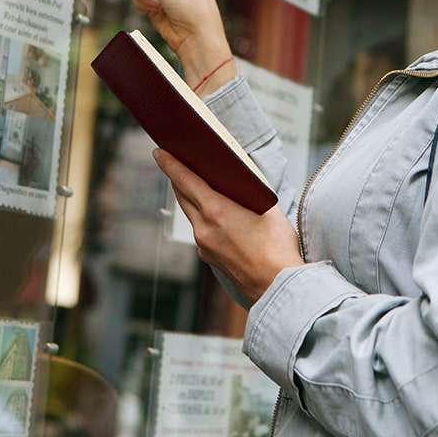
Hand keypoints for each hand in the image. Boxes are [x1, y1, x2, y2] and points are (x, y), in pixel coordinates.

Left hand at [153, 148, 303, 304]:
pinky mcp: (210, 258)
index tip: (159, 152)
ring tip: (200, 187)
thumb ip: (249, 193)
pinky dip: (204, 219)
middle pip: (184, 196)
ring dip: (193, 199)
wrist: (278, 284)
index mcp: (216, 210)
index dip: (170, 164)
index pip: (185, 180)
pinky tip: (217, 217)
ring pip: (192, 214)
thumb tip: (240, 182)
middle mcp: (204, 228)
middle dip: (179, 179)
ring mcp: (204, 245)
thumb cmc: (277, 247)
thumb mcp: (268, 208)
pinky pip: (201, 232)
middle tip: (177, 163)